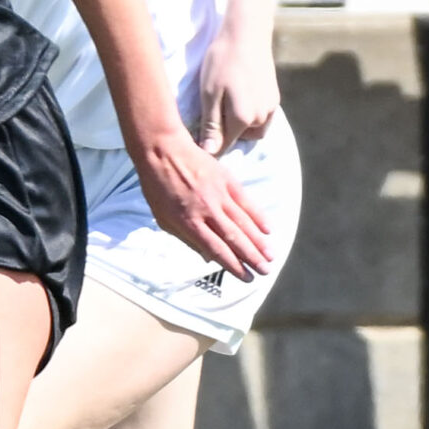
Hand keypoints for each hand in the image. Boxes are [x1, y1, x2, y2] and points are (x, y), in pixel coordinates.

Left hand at [131, 126, 272, 282]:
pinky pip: (246, 202)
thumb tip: (209, 258)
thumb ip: (187, 238)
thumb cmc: (157, 187)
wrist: (162, 150)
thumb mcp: (163, 218)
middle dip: (252, 258)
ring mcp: (218, 195)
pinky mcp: (227, 180)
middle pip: (234, 239)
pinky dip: (259, 216)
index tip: (246, 277)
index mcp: (188, 222)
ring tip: (271, 256)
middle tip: (265, 271)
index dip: (233, 265)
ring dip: (259, 241)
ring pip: (244, 222)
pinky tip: (268, 229)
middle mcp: (206, 211)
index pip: (216, 249)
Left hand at [193, 24, 278, 156]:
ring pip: (253, 131)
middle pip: (239, 139)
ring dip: (239, 127)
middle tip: (210, 114)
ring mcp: (271, 109)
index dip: (209, 144)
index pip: (224, 145)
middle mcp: (261, 118)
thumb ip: (211, 124)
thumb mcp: (209, 94)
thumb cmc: (222, 62)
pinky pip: (262, 119)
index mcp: (243, 119)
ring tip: (224, 106)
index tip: (197, 138)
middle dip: (225, 134)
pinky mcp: (275, 99)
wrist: (246, 35)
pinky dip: (250, 117)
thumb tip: (210, 152)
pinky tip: (238, 100)